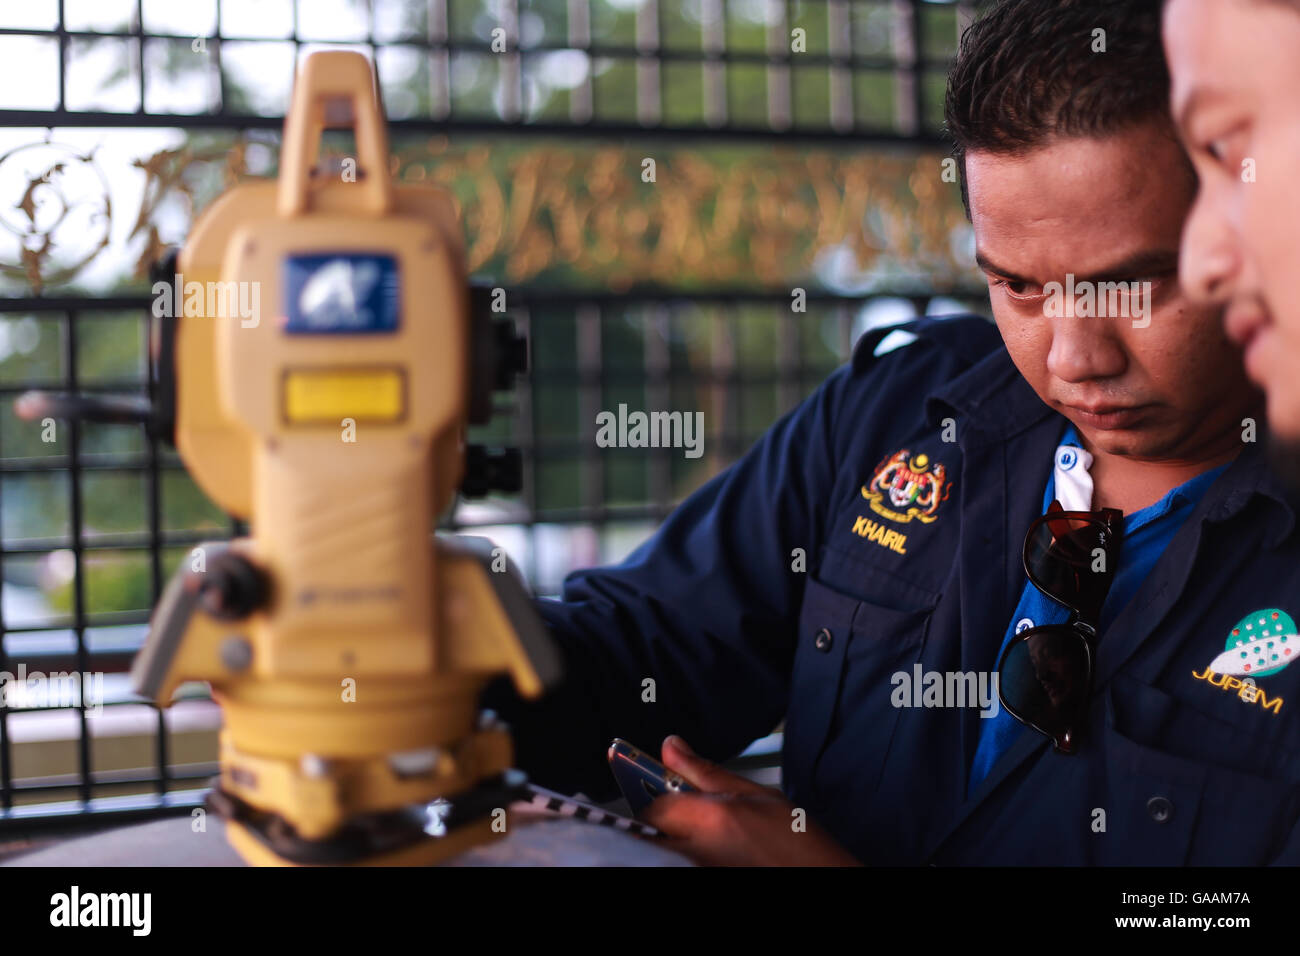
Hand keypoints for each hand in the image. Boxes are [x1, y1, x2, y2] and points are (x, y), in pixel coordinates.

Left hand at [640, 735, 860, 865]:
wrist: (821, 879)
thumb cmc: (799, 844)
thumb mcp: (757, 794)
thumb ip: (706, 771)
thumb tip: (671, 746)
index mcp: (711, 820)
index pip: (654, 807)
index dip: (659, 795)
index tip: (671, 788)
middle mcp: (697, 851)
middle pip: (654, 832)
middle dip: (664, 818)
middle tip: (690, 812)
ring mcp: (699, 869)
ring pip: (665, 849)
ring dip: (674, 836)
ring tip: (709, 832)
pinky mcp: (703, 877)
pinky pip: (680, 861)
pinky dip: (686, 852)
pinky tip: (714, 847)